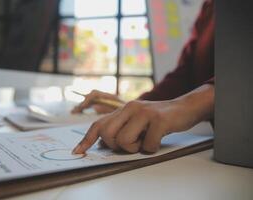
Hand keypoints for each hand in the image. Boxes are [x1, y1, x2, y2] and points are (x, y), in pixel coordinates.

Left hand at [73, 84, 213, 153]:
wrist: (184, 107)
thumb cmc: (158, 119)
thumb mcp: (136, 121)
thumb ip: (121, 128)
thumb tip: (104, 144)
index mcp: (123, 110)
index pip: (98, 124)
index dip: (86, 140)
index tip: (77, 152)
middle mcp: (130, 108)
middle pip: (107, 134)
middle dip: (117, 145)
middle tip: (133, 142)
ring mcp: (144, 113)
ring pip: (124, 141)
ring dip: (136, 148)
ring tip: (146, 139)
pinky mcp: (158, 120)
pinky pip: (147, 146)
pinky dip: (152, 148)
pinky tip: (158, 139)